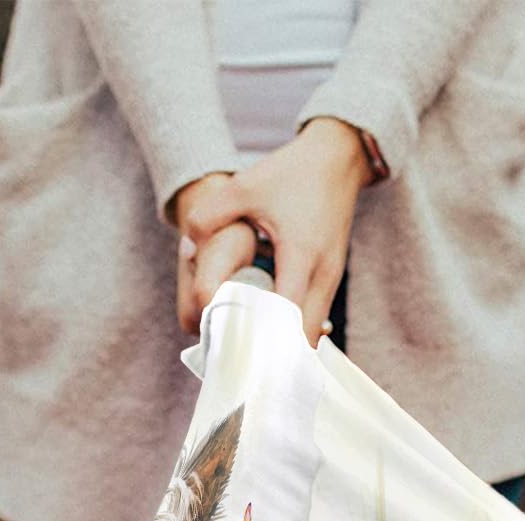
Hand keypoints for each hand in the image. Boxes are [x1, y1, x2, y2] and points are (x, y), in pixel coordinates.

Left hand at [175, 119, 371, 344]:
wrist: (337, 157)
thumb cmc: (292, 172)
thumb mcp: (245, 187)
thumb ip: (209, 215)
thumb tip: (186, 249)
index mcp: (301, 256)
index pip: (286, 319)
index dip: (263, 340)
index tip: (237, 353)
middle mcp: (322, 275)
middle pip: (302, 339)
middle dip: (274, 354)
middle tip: (240, 359)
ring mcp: (332, 279)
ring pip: (310, 332)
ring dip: (284, 343)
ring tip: (251, 348)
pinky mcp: (331, 278)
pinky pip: (313, 317)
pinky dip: (293, 329)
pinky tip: (267, 327)